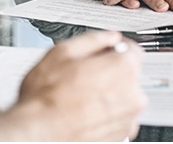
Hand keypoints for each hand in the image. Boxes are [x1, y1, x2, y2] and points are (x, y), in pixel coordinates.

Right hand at [11, 31, 145, 140]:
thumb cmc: (46, 98)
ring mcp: (128, 119)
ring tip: (79, 96)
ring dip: (107, 94)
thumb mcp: (62, 52)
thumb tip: (107, 37)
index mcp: (123, 69)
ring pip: (123, 98)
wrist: (39, 133)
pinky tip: (83, 112)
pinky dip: (105, 114)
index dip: (115, 48)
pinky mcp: (120, 137)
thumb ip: (92, 39)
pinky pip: (117, 118)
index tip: (104, 51)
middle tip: (83, 75)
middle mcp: (133, 95)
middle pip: (128, 75)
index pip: (133, 50)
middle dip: (109, 72)